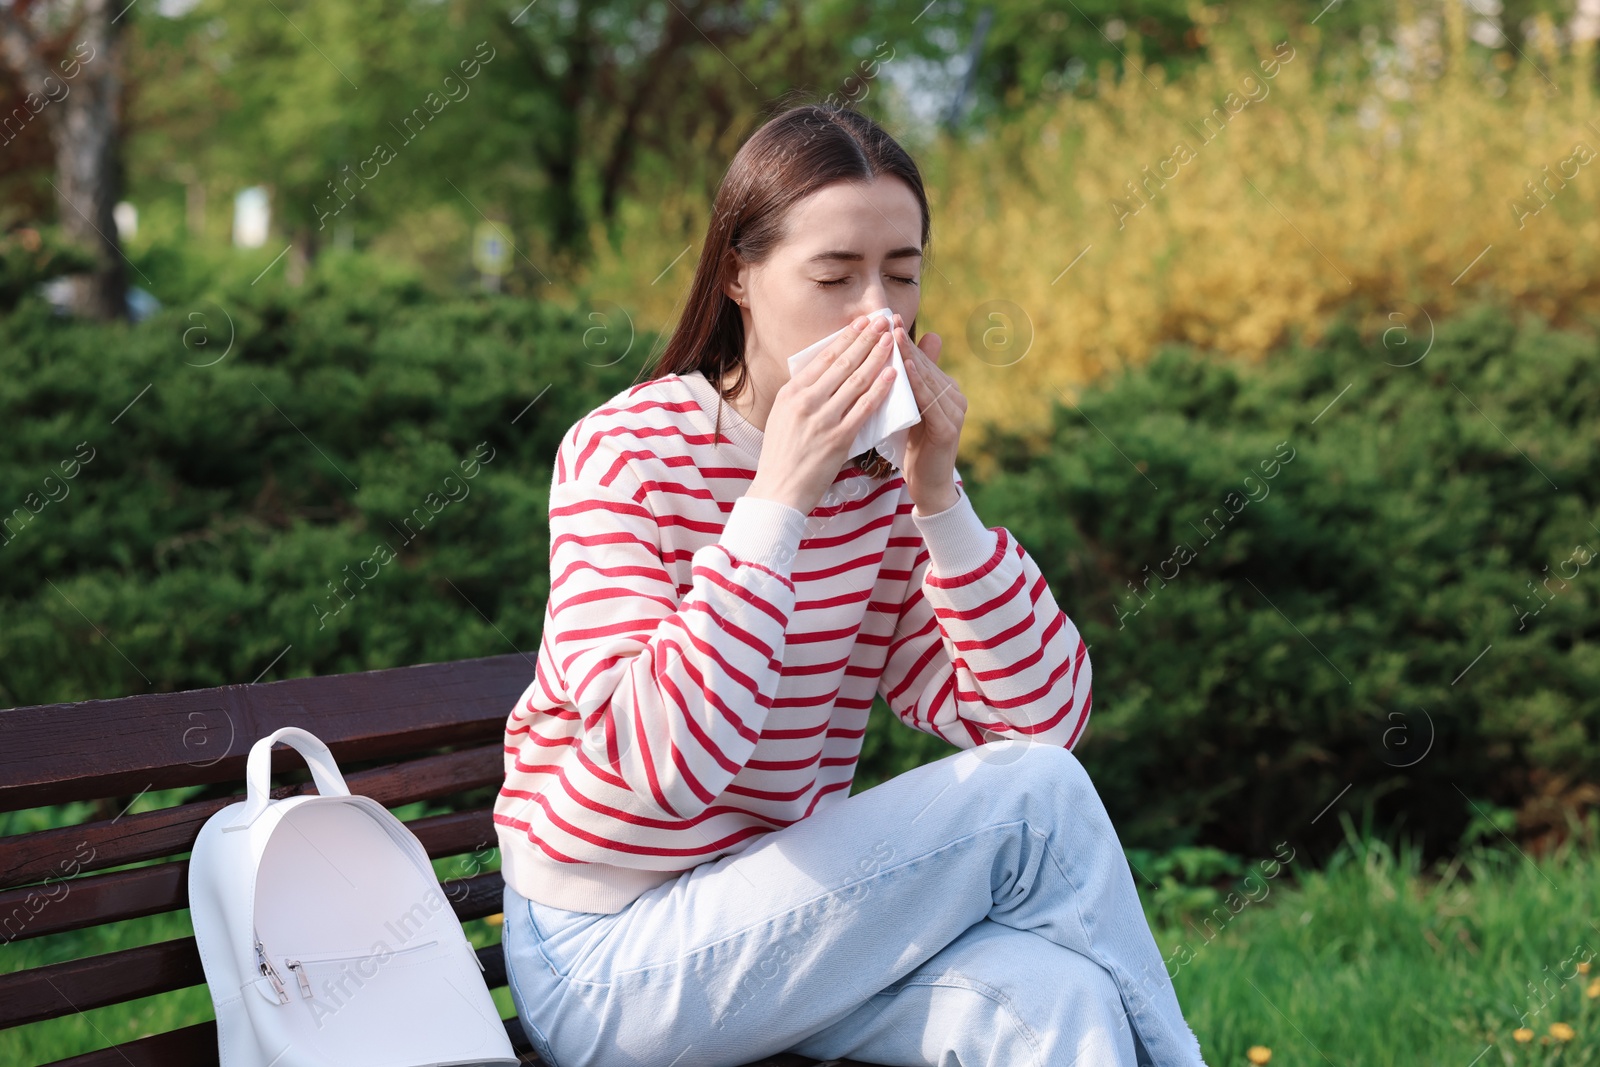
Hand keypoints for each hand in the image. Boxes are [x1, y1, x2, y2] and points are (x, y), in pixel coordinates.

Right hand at [749, 313, 899, 514]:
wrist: (779, 491)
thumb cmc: (782, 455)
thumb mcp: (784, 416)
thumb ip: (803, 395)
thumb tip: (825, 372)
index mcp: (791, 392)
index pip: (824, 357)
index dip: (847, 337)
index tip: (863, 322)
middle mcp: (806, 401)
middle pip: (843, 363)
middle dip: (866, 338)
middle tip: (883, 320)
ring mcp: (823, 419)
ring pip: (856, 380)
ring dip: (877, 357)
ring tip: (893, 339)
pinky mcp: (838, 438)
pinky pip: (864, 408)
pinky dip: (880, 389)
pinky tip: (893, 375)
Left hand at [893, 320, 964, 513]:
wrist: (928, 486)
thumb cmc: (913, 447)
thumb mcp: (908, 410)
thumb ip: (906, 384)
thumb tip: (894, 359)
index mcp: (946, 390)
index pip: (922, 360)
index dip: (905, 340)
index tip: (888, 319)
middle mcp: (955, 397)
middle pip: (925, 366)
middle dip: (906, 343)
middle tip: (889, 321)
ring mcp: (955, 412)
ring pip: (928, 380)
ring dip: (911, 358)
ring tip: (894, 337)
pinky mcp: (948, 429)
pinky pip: (930, 402)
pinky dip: (918, 384)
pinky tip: (906, 369)